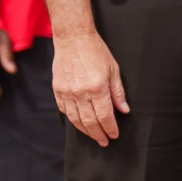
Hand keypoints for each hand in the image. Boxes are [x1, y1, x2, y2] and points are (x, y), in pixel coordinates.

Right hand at [54, 29, 129, 144]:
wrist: (73, 39)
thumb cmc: (96, 52)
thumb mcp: (113, 70)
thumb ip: (118, 92)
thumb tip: (124, 110)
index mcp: (97, 88)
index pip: (105, 116)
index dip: (110, 128)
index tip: (114, 135)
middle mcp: (81, 93)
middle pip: (90, 122)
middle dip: (98, 134)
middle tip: (104, 141)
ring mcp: (67, 92)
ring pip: (76, 120)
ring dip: (85, 131)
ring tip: (94, 136)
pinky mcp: (57, 90)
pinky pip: (65, 110)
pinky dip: (72, 119)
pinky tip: (79, 123)